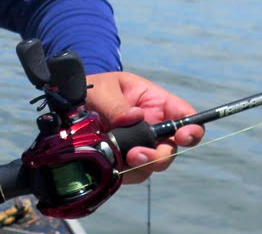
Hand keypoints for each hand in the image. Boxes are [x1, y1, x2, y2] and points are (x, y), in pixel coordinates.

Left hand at [86, 71, 203, 183]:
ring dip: (142, 166)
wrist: (70, 103)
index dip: (192, 129)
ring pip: (152, 164)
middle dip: (159, 156)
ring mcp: (139, 145)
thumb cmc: (93, 88)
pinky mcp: (125, 160)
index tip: (183, 137)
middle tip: (138, 154)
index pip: (185, 116)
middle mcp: (152, 127)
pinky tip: (112, 165)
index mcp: (154, 103)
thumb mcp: (102, 89)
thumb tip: (134, 117)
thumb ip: (116, 104)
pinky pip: (133, 173)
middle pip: (170, 148)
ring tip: (124, 159)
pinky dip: (125, 173)